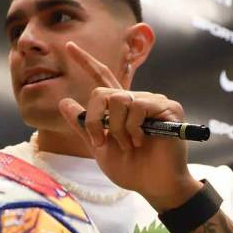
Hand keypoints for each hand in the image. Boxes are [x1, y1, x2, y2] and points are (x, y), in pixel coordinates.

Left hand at [56, 41, 200, 210]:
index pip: (101, 77)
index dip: (85, 61)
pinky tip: (142, 141)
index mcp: (119, 107)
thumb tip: (64, 102)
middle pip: (102, 94)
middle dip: (96, 121)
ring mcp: (153, 102)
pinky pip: (138, 107)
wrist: (152, 185)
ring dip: (117, 128)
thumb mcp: (98, 147)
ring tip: (129, 145)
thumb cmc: (130, 169)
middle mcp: (135, 99)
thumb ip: (84, 125)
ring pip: (120, 100)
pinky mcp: (168, 108)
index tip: (69, 46)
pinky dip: (133, 128)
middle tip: (102, 142)